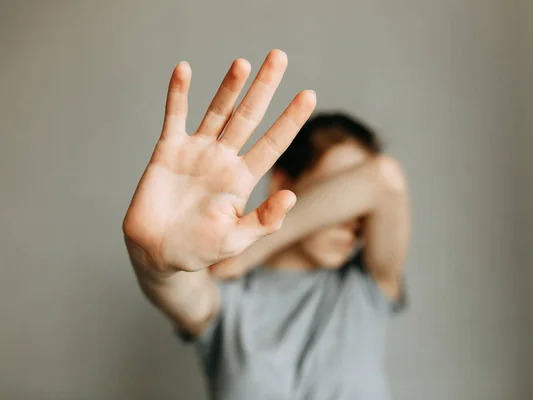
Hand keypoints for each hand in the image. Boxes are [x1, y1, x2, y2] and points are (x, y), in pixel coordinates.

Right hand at [123, 50, 316, 274]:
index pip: (273, 143)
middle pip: (249, 116)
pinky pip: (175, 116)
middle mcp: (224, 159)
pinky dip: (179, 93)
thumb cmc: (198, 251)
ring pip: (217, 111)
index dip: (291, 120)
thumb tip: (292, 195)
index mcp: (243, 179)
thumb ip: (263, 220)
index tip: (309, 95)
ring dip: (229, 86)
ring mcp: (197, 152)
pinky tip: (184, 69)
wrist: (157, 252)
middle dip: (265, 88)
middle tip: (278, 56)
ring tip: (244, 63)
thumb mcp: (235, 240)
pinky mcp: (169, 150)